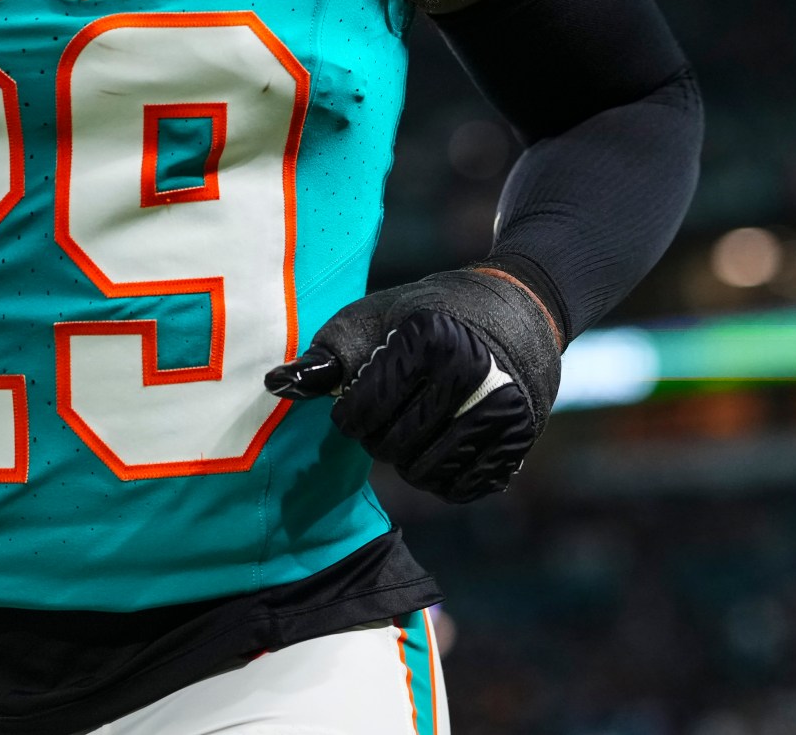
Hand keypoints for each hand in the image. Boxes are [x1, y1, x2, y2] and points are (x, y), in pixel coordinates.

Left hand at [264, 267, 560, 502]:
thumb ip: (324, 358)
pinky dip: (443, 478)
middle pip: (392, 447)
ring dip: (408, 461)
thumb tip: (276, 385)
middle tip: (391, 412)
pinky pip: (463, 487)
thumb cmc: (427, 313)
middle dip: (379, 438)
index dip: (349, 415)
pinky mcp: (520, 438)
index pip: (361, 414)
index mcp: (430, 338)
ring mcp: (502, 408)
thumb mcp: (370, 320)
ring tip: (413, 428)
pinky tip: (440, 446)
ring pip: (426, 473)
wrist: (516, 309)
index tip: (358, 398)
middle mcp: (473, 373)